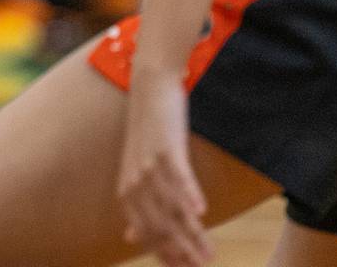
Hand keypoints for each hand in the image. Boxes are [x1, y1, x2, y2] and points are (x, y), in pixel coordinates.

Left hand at [117, 68, 210, 266]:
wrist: (150, 87)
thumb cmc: (147, 132)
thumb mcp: (136, 170)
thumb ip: (136, 205)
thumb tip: (130, 237)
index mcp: (127, 191)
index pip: (146, 233)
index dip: (165, 255)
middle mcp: (135, 181)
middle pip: (161, 226)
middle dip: (182, 251)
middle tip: (204, 266)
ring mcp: (149, 165)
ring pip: (173, 208)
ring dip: (193, 233)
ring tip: (209, 253)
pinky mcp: (166, 147)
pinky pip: (179, 176)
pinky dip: (190, 195)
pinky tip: (202, 212)